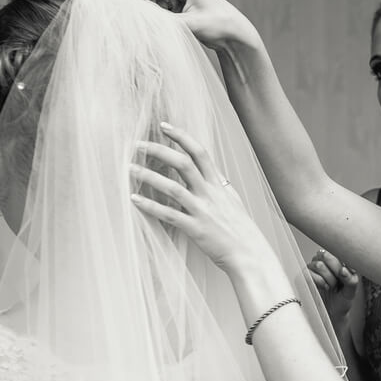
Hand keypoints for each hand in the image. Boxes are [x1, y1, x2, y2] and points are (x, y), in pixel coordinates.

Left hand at [129, 123, 271, 273]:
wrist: (250, 254)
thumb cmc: (241, 230)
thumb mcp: (232, 201)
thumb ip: (219, 185)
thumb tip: (211, 172)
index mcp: (218, 185)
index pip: (199, 152)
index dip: (181, 136)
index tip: (164, 126)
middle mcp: (210, 194)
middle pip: (183, 163)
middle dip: (159, 150)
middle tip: (138, 144)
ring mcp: (202, 211)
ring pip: (172, 187)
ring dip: (149, 176)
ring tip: (130, 169)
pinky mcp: (196, 229)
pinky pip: (169, 214)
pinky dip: (150, 206)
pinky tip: (134, 199)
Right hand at [133, 0, 259, 50]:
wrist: (235, 34)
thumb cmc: (220, 25)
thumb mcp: (191, 25)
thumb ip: (167, 23)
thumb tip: (145, 23)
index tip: (118, 4)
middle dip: (140, 8)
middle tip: (122, 19)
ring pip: (155, 3)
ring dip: (148, 15)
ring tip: (135, 27)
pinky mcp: (179, 3)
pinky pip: (161, 10)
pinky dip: (156, 19)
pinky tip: (148, 28)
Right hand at [308, 249, 357, 319]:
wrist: (332, 313)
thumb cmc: (342, 299)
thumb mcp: (351, 290)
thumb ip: (351, 279)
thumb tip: (343, 270)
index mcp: (337, 260)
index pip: (338, 251)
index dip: (343, 262)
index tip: (348, 273)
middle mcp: (325, 261)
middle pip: (326, 256)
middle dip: (335, 271)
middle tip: (339, 281)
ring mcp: (314, 268)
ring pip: (319, 265)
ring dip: (328, 278)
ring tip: (332, 286)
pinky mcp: (306, 276)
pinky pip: (310, 274)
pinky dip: (320, 282)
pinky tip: (325, 288)